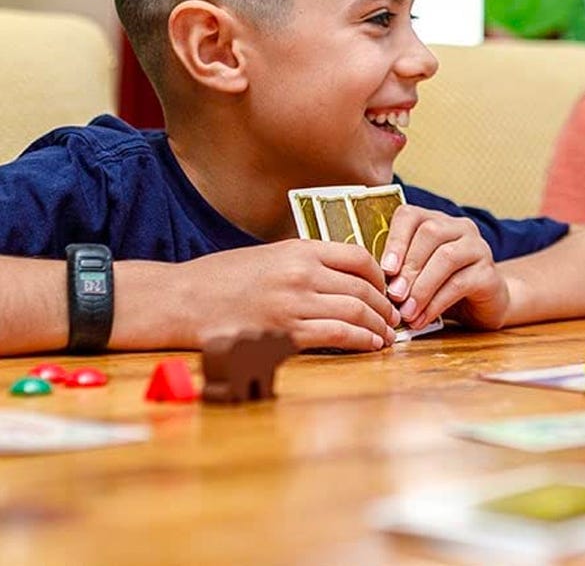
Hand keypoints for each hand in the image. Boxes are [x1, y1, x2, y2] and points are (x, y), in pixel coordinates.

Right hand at [182, 240, 397, 350]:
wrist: (180, 299)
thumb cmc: (221, 279)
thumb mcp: (268, 256)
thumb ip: (305, 263)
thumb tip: (342, 278)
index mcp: (300, 249)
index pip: (359, 258)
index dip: (380, 277)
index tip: (386, 290)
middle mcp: (302, 273)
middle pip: (363, 288)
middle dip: (385, 306)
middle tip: (393, 318)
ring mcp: (294, 303)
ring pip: (356, 312)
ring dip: (378, 326)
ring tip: (386, 335)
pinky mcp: (284, 333)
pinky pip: (337, 335)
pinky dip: (360, 341)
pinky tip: (369, 345)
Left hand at [381, 206, 509, 330]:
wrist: (485, 305)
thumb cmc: (443, 287)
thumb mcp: (419, 274)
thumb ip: (400, 271)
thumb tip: (371, 282)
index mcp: (437, 221)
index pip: (410, 215)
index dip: (395, 240)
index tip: (384, 269)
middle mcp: (460, 228)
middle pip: (430, 233)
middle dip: (408, 266)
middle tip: (393, 295)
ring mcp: (478, 248)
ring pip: (446, 257)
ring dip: (421, 287)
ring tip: (406, 312)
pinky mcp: (489, 273)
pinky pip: (460, 284)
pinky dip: (436, 303)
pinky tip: (421, 319)